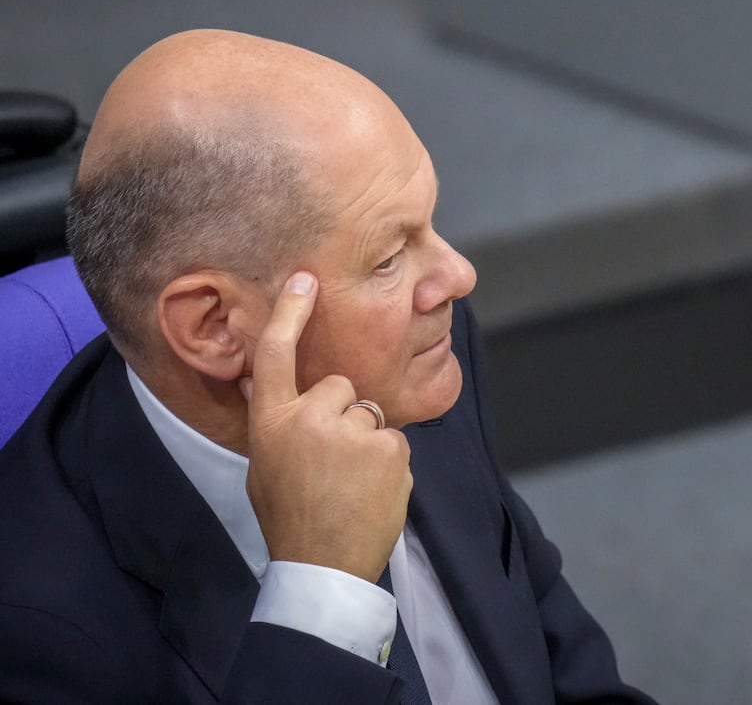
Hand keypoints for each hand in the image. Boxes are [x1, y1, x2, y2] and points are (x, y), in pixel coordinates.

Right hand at [240, 271, 411, 581]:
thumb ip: (276, 420)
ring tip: (349, 484)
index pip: (276, 356)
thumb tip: (265, 380)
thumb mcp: (265, 464)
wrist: (323, 566)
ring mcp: (351, 432)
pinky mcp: (388, 447)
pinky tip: (369, 492)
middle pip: (342, 387)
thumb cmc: (290, 515)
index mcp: (271, 422)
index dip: (290, 314)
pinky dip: (388, 464)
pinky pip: (393, 440)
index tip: (305, 278)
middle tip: (331, 463)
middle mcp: (309, 418)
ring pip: (371, 416)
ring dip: (368, 443)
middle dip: (344, 416)